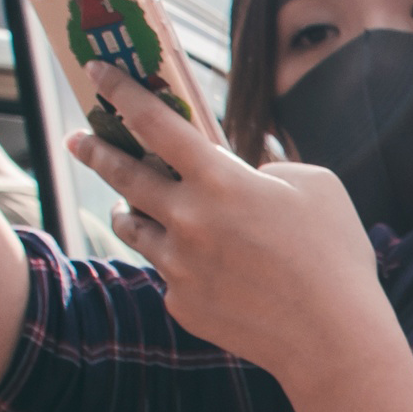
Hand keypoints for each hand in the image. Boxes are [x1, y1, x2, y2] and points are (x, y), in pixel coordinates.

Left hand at [70, 62, 391, 387]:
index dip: (121, 91)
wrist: (333, 340)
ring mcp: (178, 266)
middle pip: (123, 175)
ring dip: (129, 211)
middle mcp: (187, 220)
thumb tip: (247, 172)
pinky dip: (181, 264)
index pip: (153, 122)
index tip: (97, 71)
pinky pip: (169, 274)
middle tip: (77, 139)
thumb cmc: (335, 255)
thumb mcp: (316, 186)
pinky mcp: (181, 304)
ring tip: (128, 206)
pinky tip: (208, 270)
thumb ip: (272, 167)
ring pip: (134, 228)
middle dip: (95, 151)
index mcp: (219, 180)